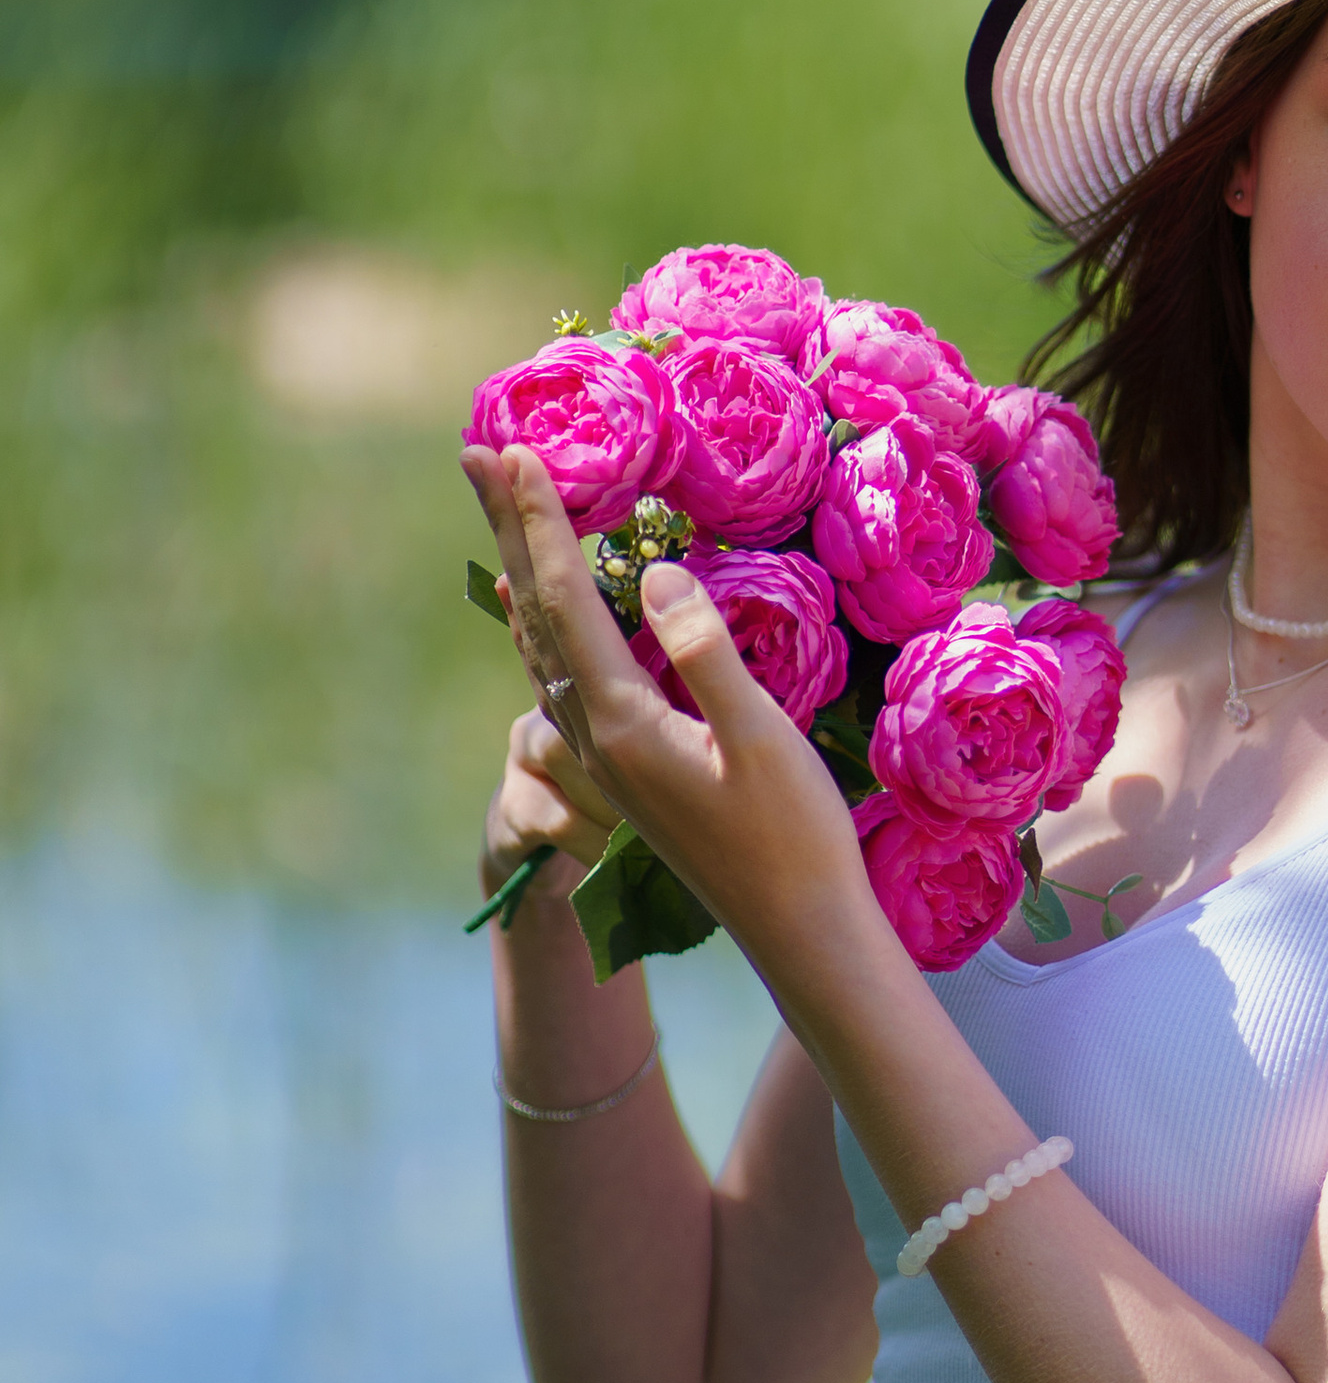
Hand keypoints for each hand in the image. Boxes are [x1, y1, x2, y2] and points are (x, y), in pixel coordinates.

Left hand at [459, 443, 876, 976]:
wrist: (797, 931)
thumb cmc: (794, 836)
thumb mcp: (761, 738)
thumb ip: (706, 652)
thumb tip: (653, 574)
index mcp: (620, 722)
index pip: (568, 599)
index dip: (542, 521)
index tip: (515, 452)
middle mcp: (594, 736)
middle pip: (536, 612)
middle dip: (508, 529)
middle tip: (476, 452)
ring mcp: (605, 757)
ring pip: (543, 643)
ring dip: (525, 569)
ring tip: (505, 509)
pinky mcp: (627, 768)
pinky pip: (565, 674)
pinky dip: (548, 622)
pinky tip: (546, 611)